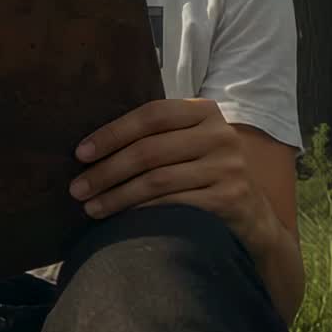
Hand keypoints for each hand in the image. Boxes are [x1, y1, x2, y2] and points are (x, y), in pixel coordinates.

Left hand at [69, 98, 274, 259]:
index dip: (113, 133)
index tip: (80, 153)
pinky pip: (174, 205)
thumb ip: (158, 134)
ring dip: (117, 196)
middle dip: (107, 171)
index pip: (151, 115)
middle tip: (77, 188)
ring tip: (90, 207)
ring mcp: (229, 166)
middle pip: (150, 150)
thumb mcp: (191, 142)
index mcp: (205, 111)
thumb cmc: (206, 172)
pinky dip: (142, 213)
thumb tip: (92, 146)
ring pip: (158, 181)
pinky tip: (121, 221)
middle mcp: (220, 134)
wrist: (254, 216)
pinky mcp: (231, 198)